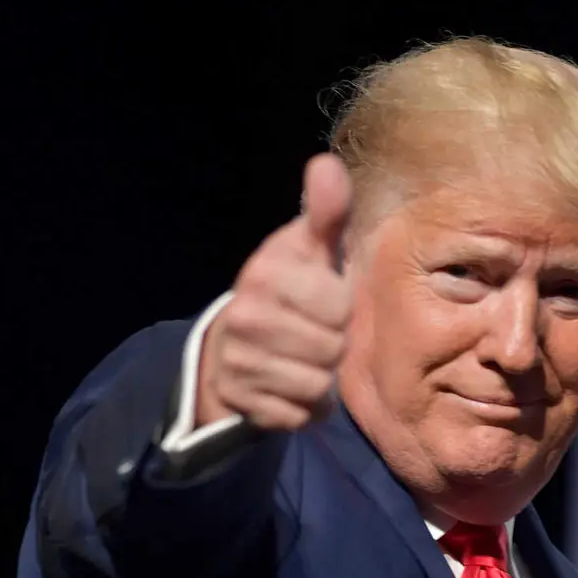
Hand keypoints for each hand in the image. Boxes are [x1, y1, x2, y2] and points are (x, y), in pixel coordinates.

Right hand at [196, 154, 352, 430]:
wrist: (238, 345)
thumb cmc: (291, 290)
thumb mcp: (310, 249)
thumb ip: (326, 212)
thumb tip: (326, 164)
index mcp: (263, 273)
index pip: (339, 306)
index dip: (339, 307)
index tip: (320, 300)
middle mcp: (244, 317)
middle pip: (331, 348)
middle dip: (331, 344)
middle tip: (311, 333)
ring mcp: (239, 363)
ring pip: (316, 384)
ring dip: (318, 377)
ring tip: (300, 358)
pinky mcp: (242, 403)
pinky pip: (300, 414)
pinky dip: (303, 405)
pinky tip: (287, 385)